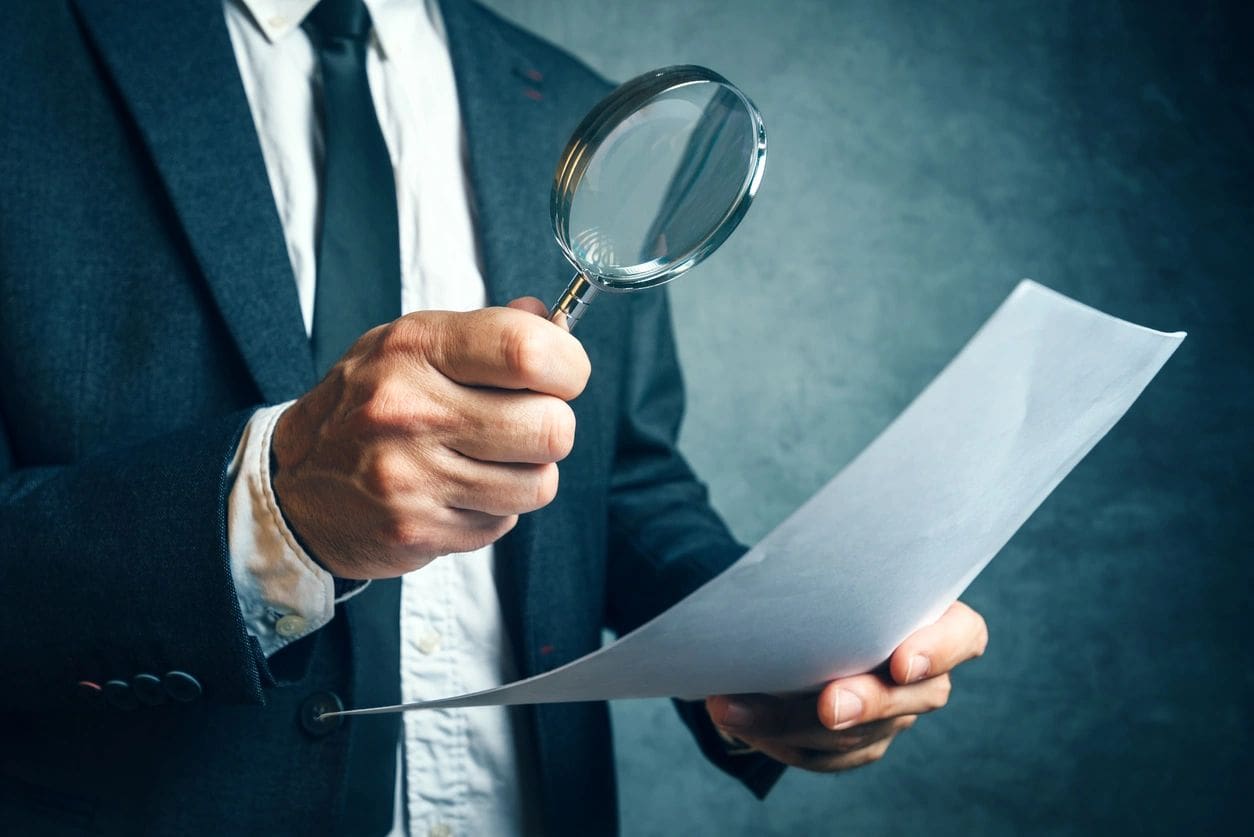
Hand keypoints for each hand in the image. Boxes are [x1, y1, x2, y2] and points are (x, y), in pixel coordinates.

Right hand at [271, 297, 588, 578]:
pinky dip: (491, 510)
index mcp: (416, 348)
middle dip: (552, 427)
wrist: (293, 484)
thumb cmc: (366, 405)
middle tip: (523, 424)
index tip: (563, 374)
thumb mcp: (410, 344)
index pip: (528, 351)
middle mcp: (411, 411)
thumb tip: (553, 325)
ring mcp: (413, 476)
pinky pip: (504, 522)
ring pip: (539, 484)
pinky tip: (455, 491)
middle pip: (552, 428)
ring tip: (487, 461)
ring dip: (526, 475)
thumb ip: (486, 333)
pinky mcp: (418, 529)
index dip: (569, 366)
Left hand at [705, 601, 987, 771]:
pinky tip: (737, 720)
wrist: (800, 616)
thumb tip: (776, 577)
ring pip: (858, 734)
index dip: (940, 650)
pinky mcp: (861, 744)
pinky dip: (777, 739)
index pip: (963, 635)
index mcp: (934, 616)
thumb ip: (829, 573)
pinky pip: (825, 756)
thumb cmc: (824, 579)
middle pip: (913, 697)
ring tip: (731, 708)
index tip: (902, 661)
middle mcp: (924, 674)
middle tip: (828, 706)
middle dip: (866, 703)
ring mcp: (895, 714)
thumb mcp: (831, 565)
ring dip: (789, 723)